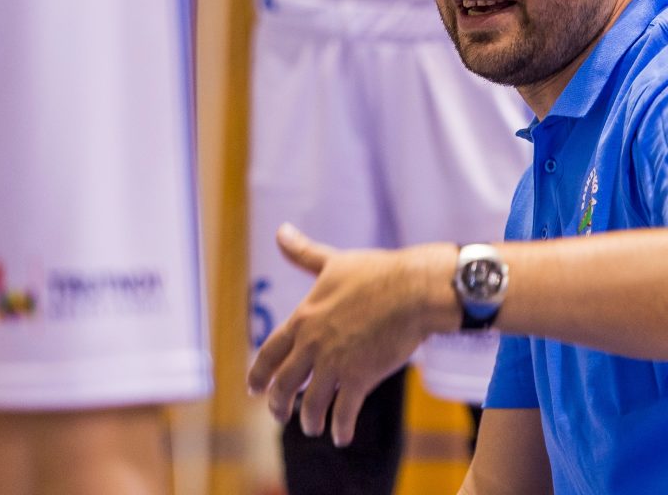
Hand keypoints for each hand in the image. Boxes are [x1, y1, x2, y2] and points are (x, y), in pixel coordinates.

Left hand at [247, 224, 456, 446]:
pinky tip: (342, 436)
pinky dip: (340, 428)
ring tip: (313, 427)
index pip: (269, 353)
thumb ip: (304, 253)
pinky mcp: (360, 378)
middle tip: (279, 414)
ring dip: (310, 420)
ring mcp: (335, 364)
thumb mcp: (334, 261)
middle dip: (279, 405)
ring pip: (311, 404)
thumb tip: (281, 231)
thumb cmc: (377, 272)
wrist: (413, 289)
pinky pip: (343, 412)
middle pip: (284, 385)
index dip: (259, 375)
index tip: (253, 388)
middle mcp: (312, 345)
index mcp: (304, 318)